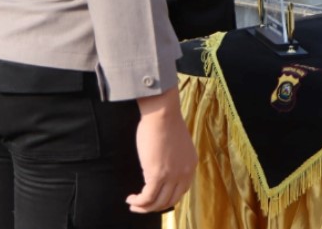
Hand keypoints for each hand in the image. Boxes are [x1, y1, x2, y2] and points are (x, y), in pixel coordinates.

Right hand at [127, 88, 197, 213]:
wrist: (162, 113)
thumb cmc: (165, 122)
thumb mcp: (177, 145)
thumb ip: (174, 159)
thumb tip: (161, 166)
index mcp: (190, 165)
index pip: (181, 191)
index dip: (167, 198)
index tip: (155, 198)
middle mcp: (185, 173)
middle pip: (170, 201)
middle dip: (155, 206)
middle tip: (142, 205)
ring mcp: (172, 175)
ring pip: (158, 203)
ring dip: (144, 207)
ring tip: (133, 205)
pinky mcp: (157, 175)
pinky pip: (147, 198)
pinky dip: (138, 202)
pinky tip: (131, 198)